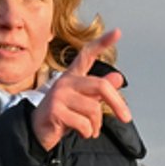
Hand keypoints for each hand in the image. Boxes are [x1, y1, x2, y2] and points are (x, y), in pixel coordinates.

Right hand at [31, 28, 130, 149]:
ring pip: (93, 109)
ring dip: (96, 125)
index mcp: (73, 76)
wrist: (38, 132)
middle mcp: (65, 81)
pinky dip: (87, 132)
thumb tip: (118, 78)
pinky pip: (84, 123)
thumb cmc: (62, 116)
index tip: (117, 32)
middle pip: (100, 86)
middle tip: (126, 118)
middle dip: (117, 103)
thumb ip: (100, 91)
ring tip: (89, 129)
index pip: (87, 54)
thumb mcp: (84, 101)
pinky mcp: (55, 110)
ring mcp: (59, 94)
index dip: (102, 43)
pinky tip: (80, 133)